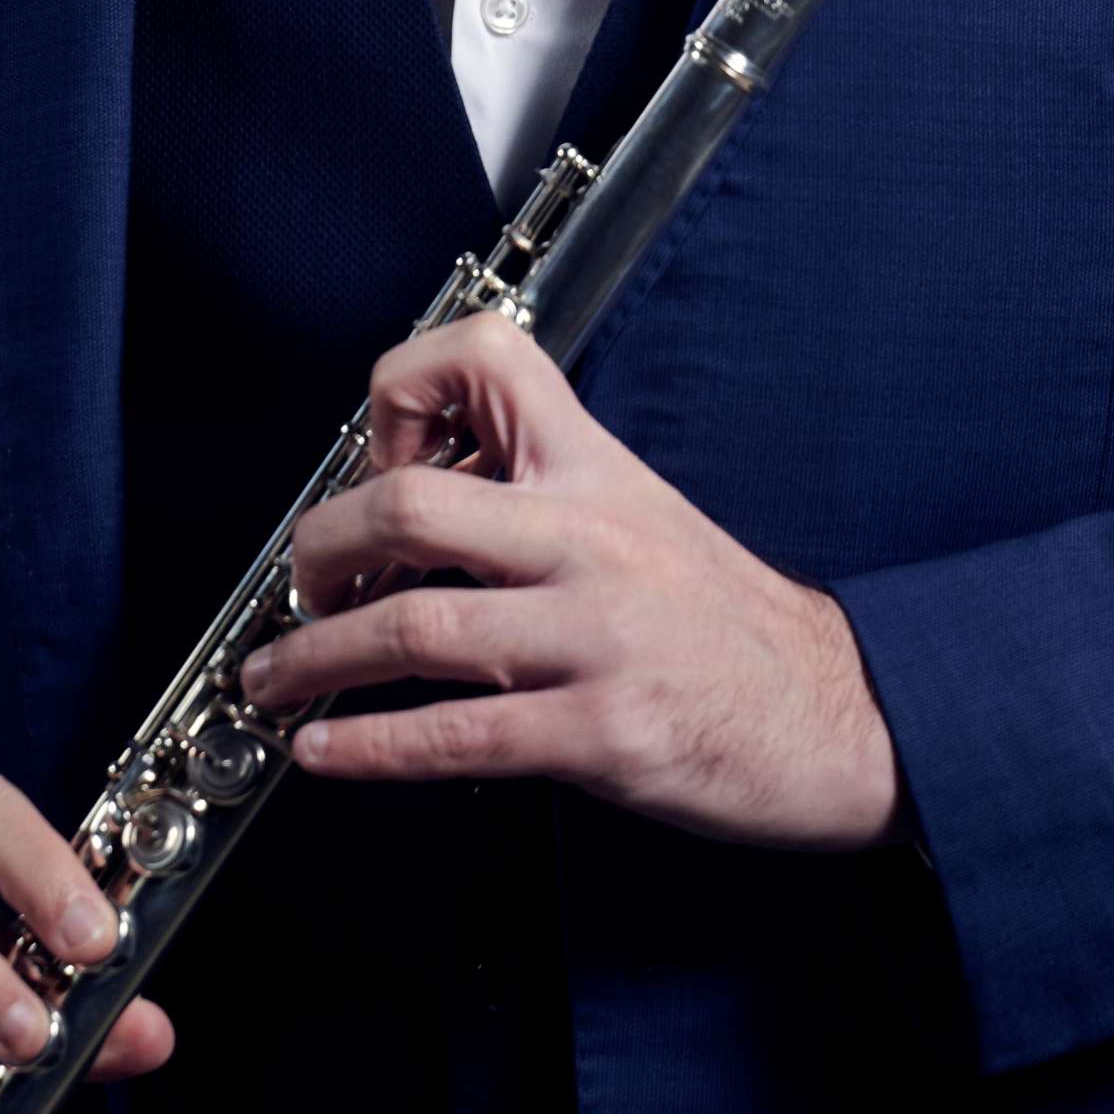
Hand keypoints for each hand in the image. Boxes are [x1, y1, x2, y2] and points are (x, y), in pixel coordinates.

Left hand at [239, 308, 900, 849]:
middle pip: (411, 506)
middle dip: (318, 552)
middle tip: (297, 590)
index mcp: (595, 468)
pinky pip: (455, 737)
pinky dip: (368, 749)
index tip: (374, 460)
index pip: (485, 358)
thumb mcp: (638, 515)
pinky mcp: (600, 732)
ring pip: (413, 629)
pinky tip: (326, 756)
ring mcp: (593, 636)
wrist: (840, 712)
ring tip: (274, 685)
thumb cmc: (725, 620)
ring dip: (314, 663)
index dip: (403, 394)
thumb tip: (411, 506)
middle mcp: (588, 537)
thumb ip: (538, 496)